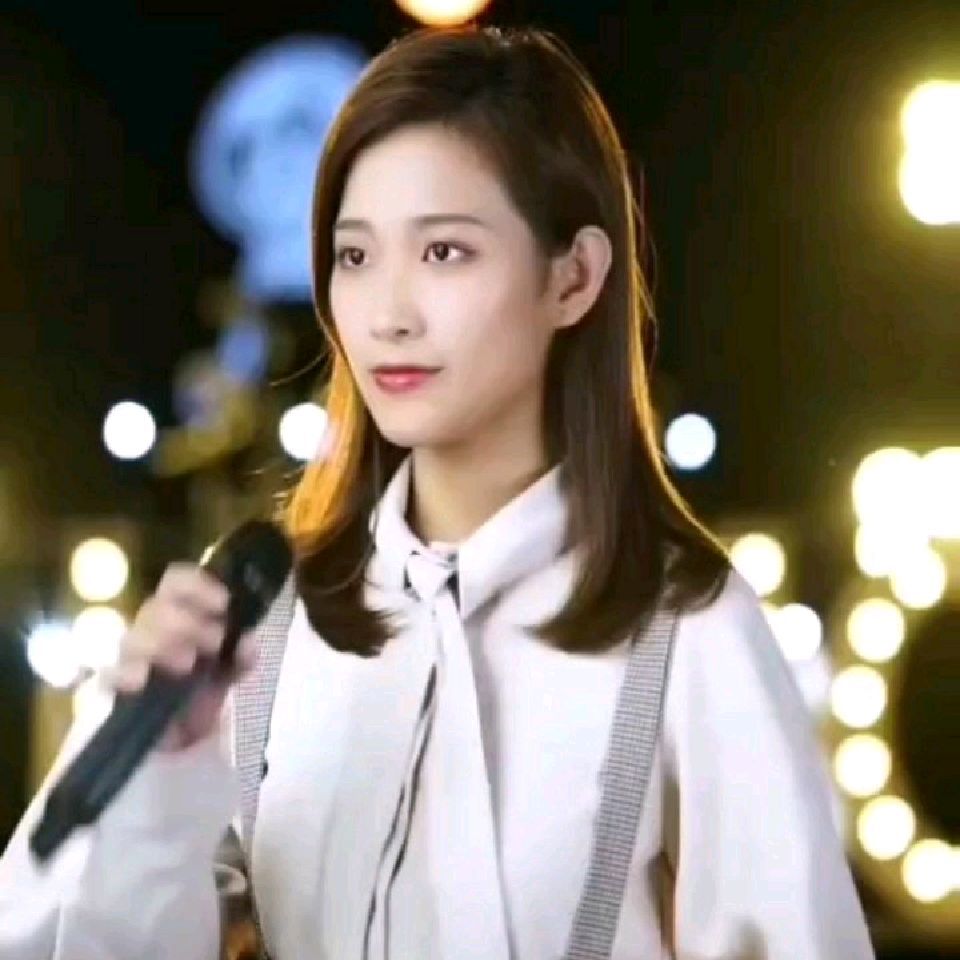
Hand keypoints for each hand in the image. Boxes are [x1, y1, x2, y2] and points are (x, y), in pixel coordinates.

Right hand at [102, 563, 256, 750]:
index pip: (176, 581)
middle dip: (187, 622)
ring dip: (162, 645)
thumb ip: (241, 656)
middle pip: (155, 608)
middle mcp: (150, 629)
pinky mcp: (116, 688)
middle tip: (213, 642)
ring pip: (133, 638)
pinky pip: (110, 676)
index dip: (197, 585)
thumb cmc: (203, 686)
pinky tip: (139, 682)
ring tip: (187, 664)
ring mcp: (130, 658)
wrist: (181, 735)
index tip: (222, 602)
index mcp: (179, 613)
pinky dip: (124, 675)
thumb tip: (248, 642)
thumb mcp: (228, 671)